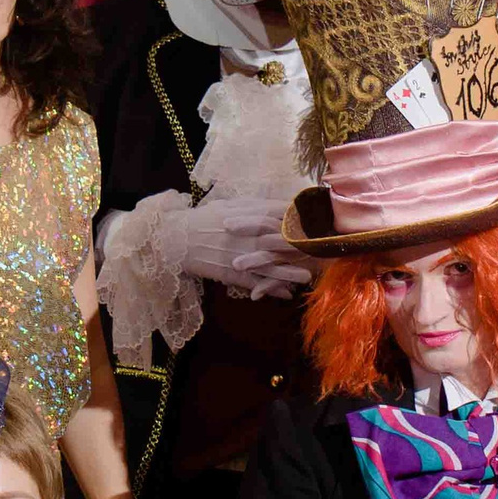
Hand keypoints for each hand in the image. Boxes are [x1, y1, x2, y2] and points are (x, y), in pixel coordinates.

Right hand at [179, 195, 311, 299]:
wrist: (179, 239)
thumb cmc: (205, 218)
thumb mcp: (231, 204)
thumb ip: (257, 205)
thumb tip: (282, 205)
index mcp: (251, 217)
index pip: (283, 218)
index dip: (302, 222)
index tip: (318, 225)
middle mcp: (250, 237)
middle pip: (283, 243)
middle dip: (302, 249)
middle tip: (318, 253)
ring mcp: (243, 257)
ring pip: (274, 266)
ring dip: (291, 274)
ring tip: (307, 278)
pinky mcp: (234, 274)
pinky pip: (257, 283)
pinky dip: (272, 289)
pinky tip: (286, 294)